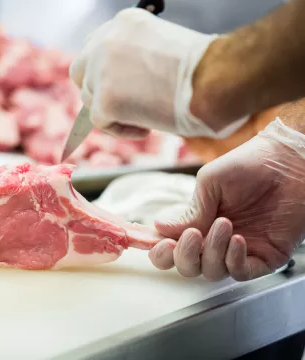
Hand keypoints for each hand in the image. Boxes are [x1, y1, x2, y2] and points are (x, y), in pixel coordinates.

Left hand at [70, 8, 247, 138]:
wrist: (217, 80)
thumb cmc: (207, 69)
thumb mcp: (166, 51)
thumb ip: (139, 61)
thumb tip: (131, 84)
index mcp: (125, 23)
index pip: (96, 47)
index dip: (104, 71)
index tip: (120, 87)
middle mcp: (107, 41)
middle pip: (81, 71)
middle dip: (97, 90)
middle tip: (121, 105)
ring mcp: (102, 70)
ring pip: (90, 98)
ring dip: (112, 112)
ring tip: (144, 118)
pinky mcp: (105, 99)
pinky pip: (100, 122)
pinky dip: (120, 129)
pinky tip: (144, 128)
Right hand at [149, 117, 304, 280]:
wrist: (288, 162)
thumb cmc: (247, 166)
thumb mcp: (210, 182)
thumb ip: (190, 210)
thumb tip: (160, 227)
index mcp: (198, 221)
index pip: (171, 246)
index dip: (160, 251)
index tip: (159, 242)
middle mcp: (214, 239)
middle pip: (188, 267)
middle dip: (184, 256)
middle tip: (192, 235)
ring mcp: (237, 249)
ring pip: (212, 272)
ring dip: (212, 252)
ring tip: (224, 224)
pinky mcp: (263, 257)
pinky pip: (241, 272)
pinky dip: (234, 260)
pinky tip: (237, 238)